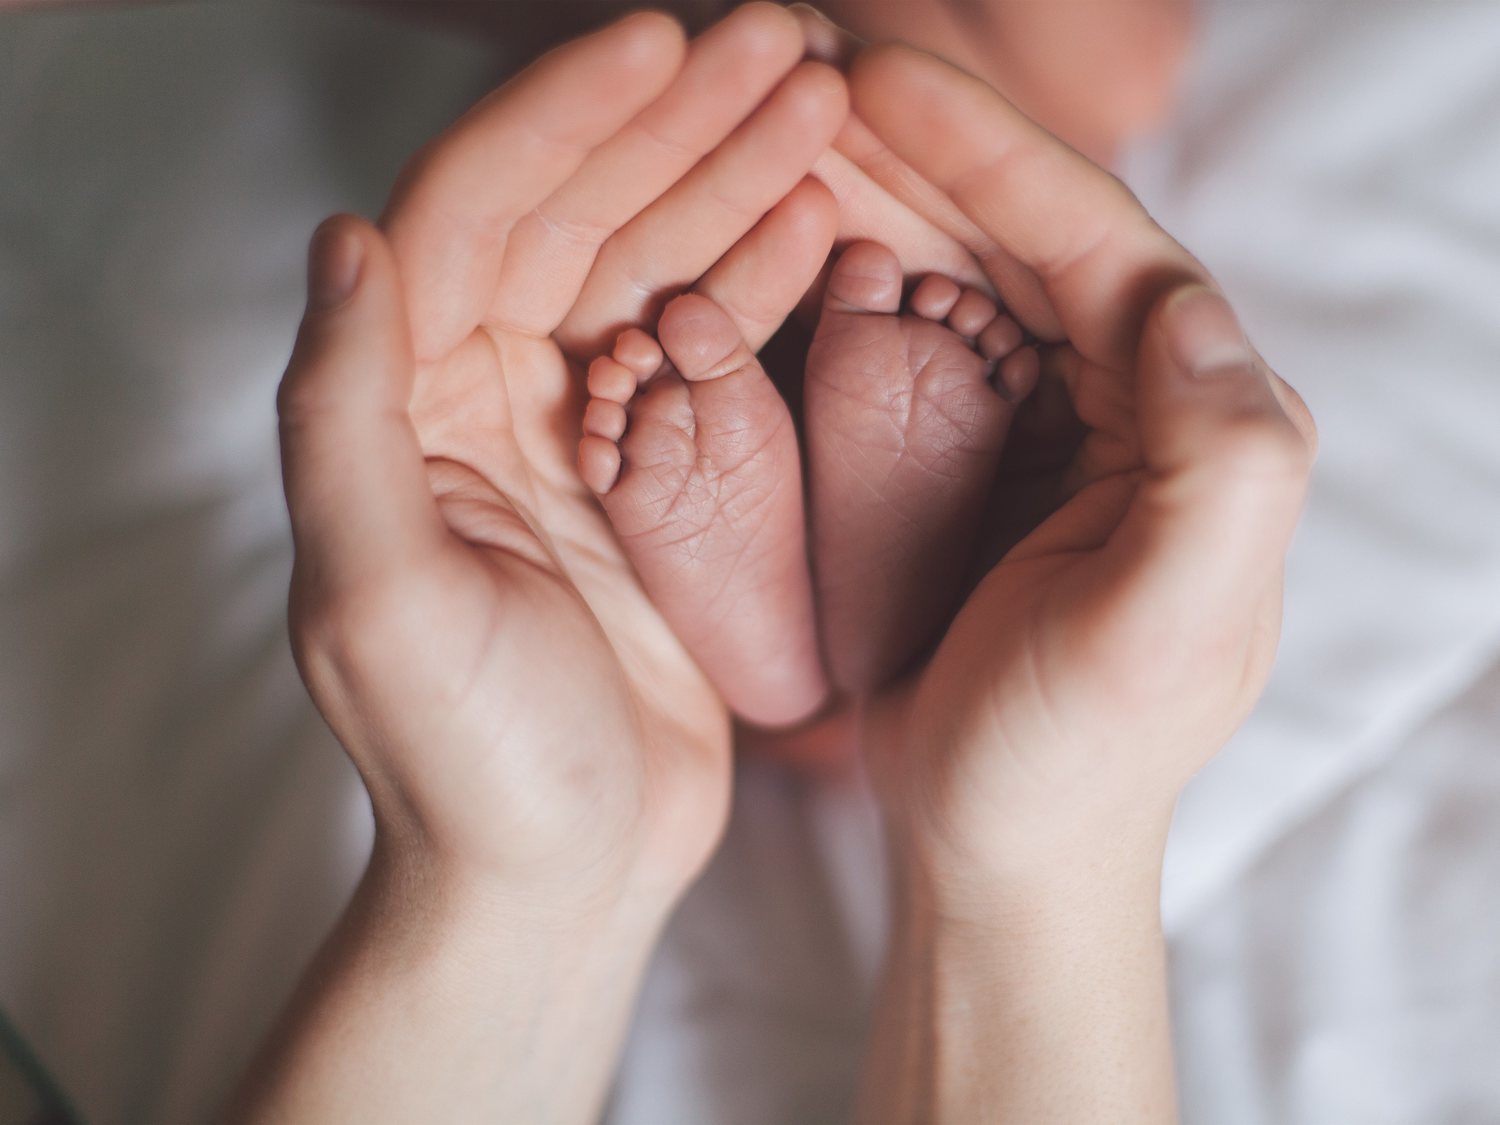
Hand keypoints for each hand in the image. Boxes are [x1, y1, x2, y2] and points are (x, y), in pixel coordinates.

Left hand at [241, 10, 847, 1120]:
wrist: (560, 874)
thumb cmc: (468, 759)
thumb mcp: (381, 595)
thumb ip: (342, 414)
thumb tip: (346, 237)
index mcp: (407, 404)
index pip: (479, 212)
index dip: (568, 117)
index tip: (667, 43)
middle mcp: (481, 398)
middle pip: (579, 215)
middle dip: (676, 123)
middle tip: (785, 48)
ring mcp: (576, 433)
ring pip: (652, 266)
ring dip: (731, 178)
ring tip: (825, 104)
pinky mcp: (652, 479)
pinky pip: (706, 347)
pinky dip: (759, 277)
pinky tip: (822, 221)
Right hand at [842, 46, 1316, 878]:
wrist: (1000, 852)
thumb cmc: (1073, 759)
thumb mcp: (1164, 634)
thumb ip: (1220, 470)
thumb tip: (1188, 308)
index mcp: (1193, 423)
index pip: (1100, 245)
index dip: (990, 150)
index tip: (874, 77)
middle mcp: (1129, 405)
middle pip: (1020, 236)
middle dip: (914, 148)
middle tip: (798, 71)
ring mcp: (1040, 429)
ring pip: (957, 272)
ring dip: (871, 194)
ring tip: (774, 128)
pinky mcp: (966, 463)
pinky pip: (908, 342)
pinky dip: (847, 280)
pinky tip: (780, 240)